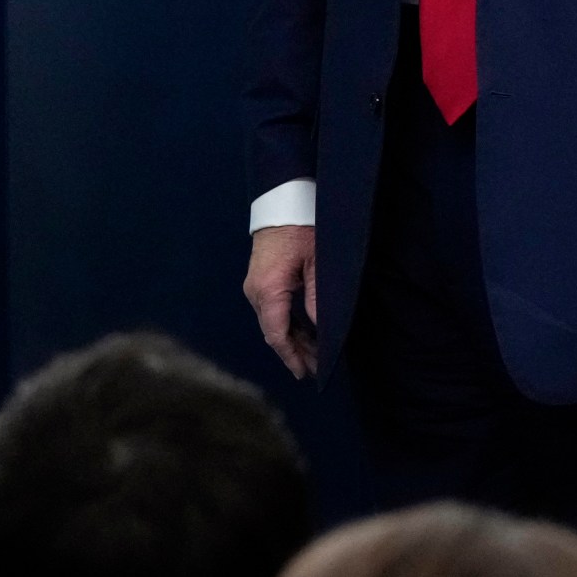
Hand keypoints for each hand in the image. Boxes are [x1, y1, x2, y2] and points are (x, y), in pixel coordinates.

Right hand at [244, 225, 318, 378]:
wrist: (281, 203)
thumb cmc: (301, 228)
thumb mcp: (317, 263)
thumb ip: (317, 298)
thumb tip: (321, 329)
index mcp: (268, 289)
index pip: (276, 333)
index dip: (291, 356)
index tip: (304, 373)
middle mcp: (255, 291)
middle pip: (273, 331)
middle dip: (295, 352)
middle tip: (316, 368)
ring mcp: (255, 286)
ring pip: (272, 322)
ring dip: (292, 339)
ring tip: (314, 354)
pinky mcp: (260, 280)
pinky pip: (272, 310)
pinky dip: (287, 325)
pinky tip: (304, 333)